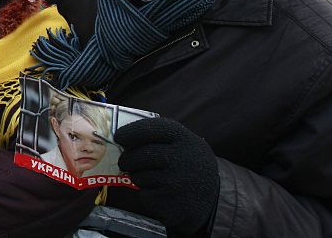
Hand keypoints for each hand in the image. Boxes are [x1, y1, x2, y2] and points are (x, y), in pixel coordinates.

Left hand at [115, 117, 219, 234]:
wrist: (213, 201)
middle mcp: (183, 158)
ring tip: (151, 178)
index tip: (118, 136)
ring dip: (138, 177)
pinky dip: (147, 194)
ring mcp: (177, 182)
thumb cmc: (188, 167)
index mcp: (185, 139)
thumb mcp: (183, 146)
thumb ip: (159, 140)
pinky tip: (160, 193)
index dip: (131, 131)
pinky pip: (145, 195)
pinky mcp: (171, 203)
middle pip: (139, 154)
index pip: (151, 128)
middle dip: (127, 159)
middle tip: (124, 162)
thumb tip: (121, 137)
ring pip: (139, 176)